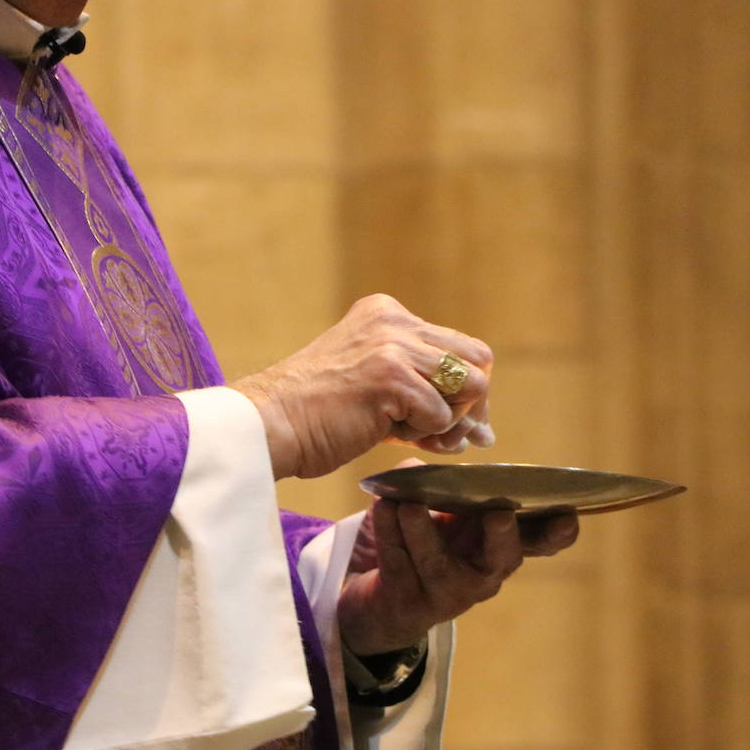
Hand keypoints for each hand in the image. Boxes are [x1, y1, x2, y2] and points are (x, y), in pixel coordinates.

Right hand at [231, 294, 493, 478]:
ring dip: (448, 420)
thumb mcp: (372, 384)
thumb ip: (420, 392)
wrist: (269, 424)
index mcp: (387, 314)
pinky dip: (425, 435)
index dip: (465, 389)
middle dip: (470, 404)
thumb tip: (480, 428)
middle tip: (448, 435)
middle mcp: (394, 321)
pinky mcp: (392, 376)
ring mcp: (394, 345)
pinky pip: (441, 415)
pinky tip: (390, 435)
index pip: (460, 346)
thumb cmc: (315, 416)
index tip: (451, 422)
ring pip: (470, 385)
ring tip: (414, 435)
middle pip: (477, 359)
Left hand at [336, 461, 580, 655]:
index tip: (569, 512)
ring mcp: (448, 595)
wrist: (379, 598)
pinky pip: (399, 566)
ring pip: (439, 563)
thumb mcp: (436, 512)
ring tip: (408, 503)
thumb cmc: (420, 542)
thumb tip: (416, 468)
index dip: (558, 530)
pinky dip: (388, 533)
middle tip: (500, 512)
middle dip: (503, 535)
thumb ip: (434, 487)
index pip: (540, 540)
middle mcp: (483, 574)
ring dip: (423, 529)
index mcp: (499, 545)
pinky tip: (381, 506)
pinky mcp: (410, 605)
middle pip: (503, 558)